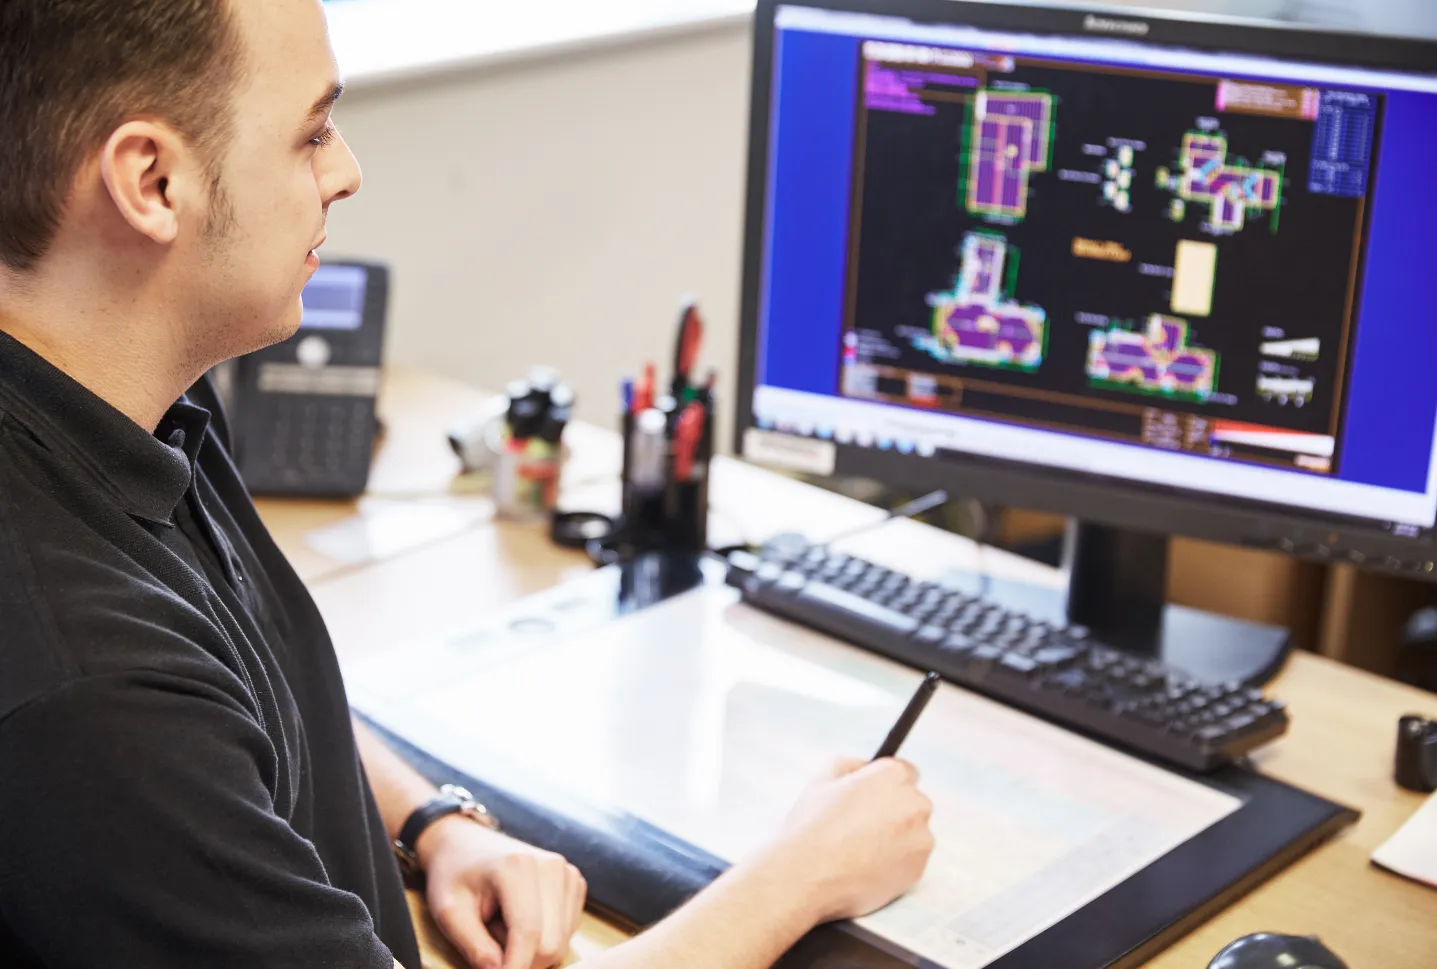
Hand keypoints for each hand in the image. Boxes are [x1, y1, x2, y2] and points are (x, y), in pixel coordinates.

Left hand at [418, 815, 586, 968]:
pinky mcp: (574, 882)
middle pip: (551, 945)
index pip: (528, 935)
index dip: (514, 968)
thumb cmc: (454, 876)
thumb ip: (474, 946)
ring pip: (562, 942)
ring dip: (532, 949)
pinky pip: (567, 931)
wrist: (465, 843)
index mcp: (517, 867)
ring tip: (503, 926)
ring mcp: (567, 872)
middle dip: (521, 960)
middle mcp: (551, 866)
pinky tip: (521, 920)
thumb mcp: (448, 912)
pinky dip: (544, 937)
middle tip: (490, 943)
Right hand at [767, 757, 934, 923]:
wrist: (807, 876)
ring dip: (898, 836)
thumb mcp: (823, 778)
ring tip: (863, 849)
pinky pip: (912, 859)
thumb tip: (865, 768)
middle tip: (863, 825)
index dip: (886, 784)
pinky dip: (897, 862)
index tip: (872, 797)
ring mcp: (920, 838)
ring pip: (915, 832)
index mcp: (893, 776)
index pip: (905, 772)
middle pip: (913, 802)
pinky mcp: (918, 869)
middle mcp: (915, 804)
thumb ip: (851, 764)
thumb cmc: (812, 825)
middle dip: (894, 809)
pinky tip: (869, 866)